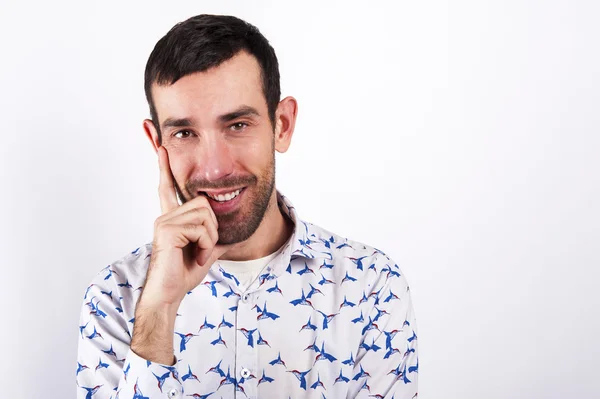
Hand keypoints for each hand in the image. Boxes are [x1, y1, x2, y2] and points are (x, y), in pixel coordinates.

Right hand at [142, 146, 234, 306]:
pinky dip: (205, 244)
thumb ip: (215, 237)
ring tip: (198, 253)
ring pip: (205, 214)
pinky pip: (201, 227)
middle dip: (213, 229)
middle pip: (205, 203)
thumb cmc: (184, 273)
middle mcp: (166, 215)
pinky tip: (196, 256)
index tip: (162, 147)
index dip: (165, 167)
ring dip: (210, 238)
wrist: (170, 293)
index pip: (168, 187)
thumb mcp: (207, 251)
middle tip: (203, 249)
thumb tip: (233, 234)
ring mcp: (165, 220)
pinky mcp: (166, 229)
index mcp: (173, 217)